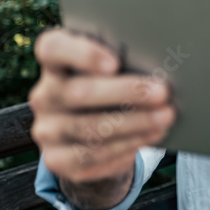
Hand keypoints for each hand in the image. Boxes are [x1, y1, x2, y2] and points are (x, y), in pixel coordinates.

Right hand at [28, 28, 175, 193]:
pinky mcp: (56, 160)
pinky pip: (92, 156)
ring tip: (165, 117)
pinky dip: (126, 146)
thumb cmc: (112, 85)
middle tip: (162, 92)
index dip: (82, 54)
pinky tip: (150, 136)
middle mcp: (44, 95)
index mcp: (54, 62)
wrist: (94, 132)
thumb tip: (160, 64)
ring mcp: (47, 130)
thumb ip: (125, 60)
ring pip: (89, 129)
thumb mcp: (114, 68)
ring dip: (134, 123)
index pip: (53, 49)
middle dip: (126, 92)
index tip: (116, 62)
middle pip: (78, 92)